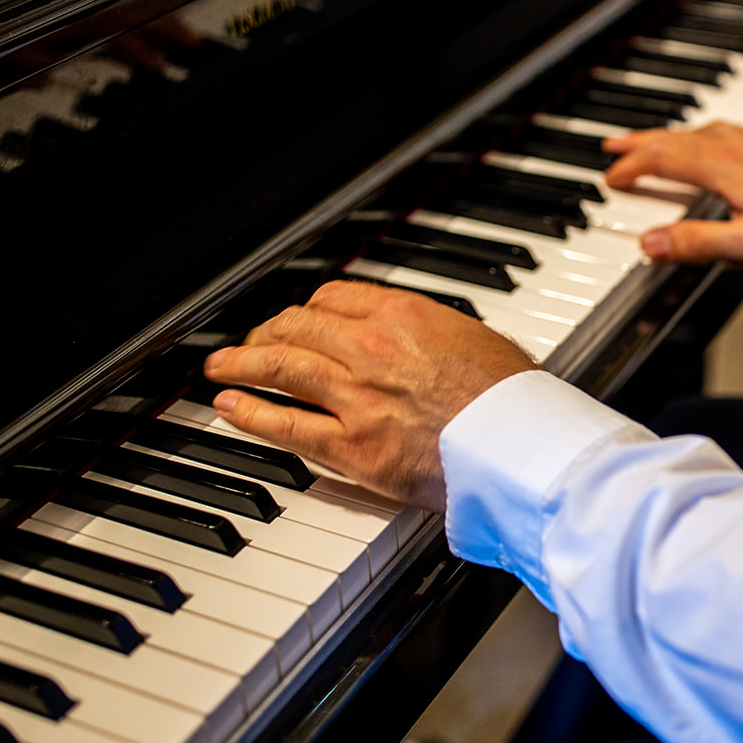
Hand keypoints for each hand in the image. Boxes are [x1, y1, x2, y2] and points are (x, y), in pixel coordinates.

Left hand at [203, 281, 539, 511]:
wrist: (520, 445)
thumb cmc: (514, 399)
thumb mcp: (478, 339)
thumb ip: (436, 334)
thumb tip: (420, 337)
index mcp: (405, 314)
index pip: (335, 296)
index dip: (310, 307)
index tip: (302, 317)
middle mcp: (372, 347)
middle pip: (298, 326)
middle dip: (267, 331)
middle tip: (252, 339)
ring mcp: (357, 396)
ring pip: (280, 366)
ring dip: (242, 363)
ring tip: (221, 366)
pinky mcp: (352, 445)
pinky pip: (285, 423)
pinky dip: (249, 412)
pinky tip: (230, 406)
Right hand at [602, 121, 742, 264]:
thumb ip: (695, 242)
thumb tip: (651, 244)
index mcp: (721, 168)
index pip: (663, 160)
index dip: (633, 168)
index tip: (612, 179)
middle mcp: (734, 148)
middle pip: (676, 138)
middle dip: (641, 142)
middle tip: (613, 145)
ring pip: (702, 131)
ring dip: (671, 135)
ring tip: (654, 140)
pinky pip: (732, 132)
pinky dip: (711, 133)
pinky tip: (721, 137)